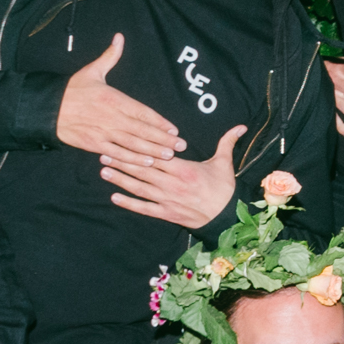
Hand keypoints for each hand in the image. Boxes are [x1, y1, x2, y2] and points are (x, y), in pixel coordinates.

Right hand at [55, 33, 181, 164]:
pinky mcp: (94, 145)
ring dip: (152, 151)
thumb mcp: (92, 70)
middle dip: (163, 140)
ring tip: (168, 156)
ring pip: (132, 144)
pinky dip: (132, 160)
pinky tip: (145, 163)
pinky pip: (117, 153)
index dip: (160, 122)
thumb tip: (119, 38)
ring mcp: (103, 133)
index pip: (142, 112)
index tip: (174, 129)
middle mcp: (112, 117)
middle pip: (142, 131)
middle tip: (180, 146)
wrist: (47, 108)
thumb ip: (110, 56)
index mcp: (114, 99)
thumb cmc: (72, 89)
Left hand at [101, 122, 244, 228]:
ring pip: (140, 188)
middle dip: (122, 161)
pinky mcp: (166, 213)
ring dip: (121, 179)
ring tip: (104, 171)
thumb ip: (227, 142)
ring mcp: (167, 200)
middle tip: (104, 153)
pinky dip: (129, 203)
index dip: (139, 148)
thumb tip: (240, 126)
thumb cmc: (224, 189)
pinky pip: (144, 208)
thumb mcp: (224, 163)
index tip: (124, 140)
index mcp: (184, 169)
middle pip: (143, 171)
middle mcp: (172, 184)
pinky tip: (114, 197)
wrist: (227, 217)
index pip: (157, 156)